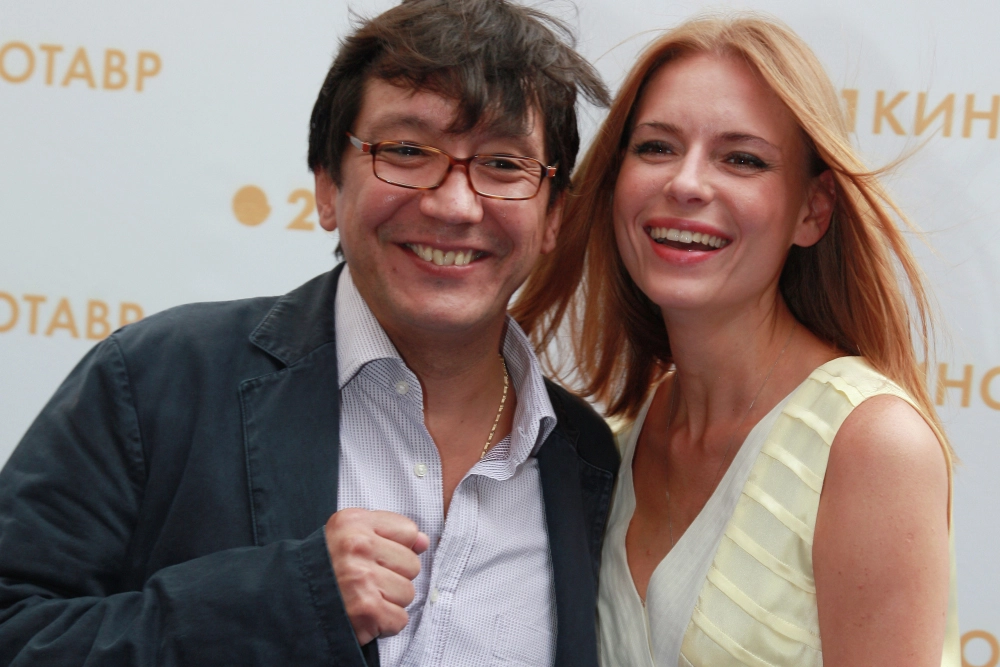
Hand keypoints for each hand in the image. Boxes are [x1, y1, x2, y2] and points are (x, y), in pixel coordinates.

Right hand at [324, 508, 429, 645]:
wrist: (290, 602)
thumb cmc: (324, 569)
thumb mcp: (349, 536)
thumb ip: (387, 534)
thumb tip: (423, 541)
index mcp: (353, 523)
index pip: (408, 531)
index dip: (396, 548)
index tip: (376, 556)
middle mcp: (357, 547)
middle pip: (412, 564)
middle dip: (394, 576)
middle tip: (366, 581)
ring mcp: (362, 578)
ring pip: (408, 593)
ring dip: (389, 601)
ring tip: (363, 597)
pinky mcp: (367, 609)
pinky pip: (400, 618)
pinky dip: (384, 623)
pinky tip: (365, 614)